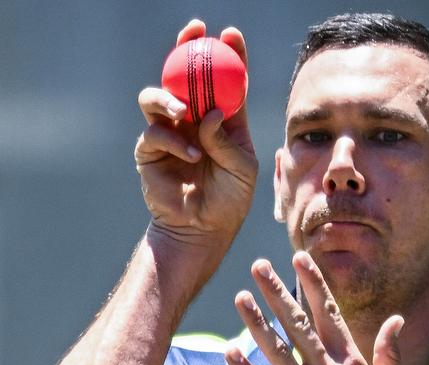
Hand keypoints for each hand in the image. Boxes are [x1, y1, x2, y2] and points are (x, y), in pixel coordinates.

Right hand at [134, 20, 257, 242]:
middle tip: (194, 33)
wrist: (202, 230)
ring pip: (157, 95)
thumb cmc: (229, 201)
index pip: (225, 79)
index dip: (228, 54)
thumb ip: (229, 141)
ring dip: (169, 96)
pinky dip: (174, 141)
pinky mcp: (150, 151)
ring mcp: (169, 132)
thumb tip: (212, 113)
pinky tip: (192, 156)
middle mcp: (193, 119)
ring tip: (184, 111)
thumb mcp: (242, 170)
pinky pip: (155, 133)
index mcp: (222, 118)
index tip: (230, 35)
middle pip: (184, 74)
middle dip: (186, 47)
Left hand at [226, 253, 407, 364]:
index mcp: (352, 363)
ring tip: (240, 297)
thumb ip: (391, 352)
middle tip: (258, 266)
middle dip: (277, 293)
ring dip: (257, 323)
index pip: (330, 314)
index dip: (313, 284)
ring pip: (278, 353)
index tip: (299, 258)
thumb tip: (397, 319)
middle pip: (298, 325)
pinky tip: (230, 351)